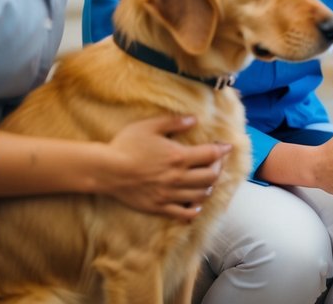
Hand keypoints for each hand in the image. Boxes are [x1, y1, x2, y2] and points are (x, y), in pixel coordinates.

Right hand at [105, 115, 232, 221]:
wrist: (105, 170)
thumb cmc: (126, 145)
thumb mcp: (150, 126)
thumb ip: (174, 122)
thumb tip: (194, 119)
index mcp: (179, 157)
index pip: (211, 154)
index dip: (223, 150)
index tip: (227, 146)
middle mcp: (178, 177)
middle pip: (211, 176)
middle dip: (218, 168)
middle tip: (216, 162)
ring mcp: (169, 194)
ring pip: (200, 195)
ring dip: (208, 187)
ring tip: (207, 181)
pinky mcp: (159, 207)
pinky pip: (183, 213)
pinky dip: (194, 210)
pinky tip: (196, 205)